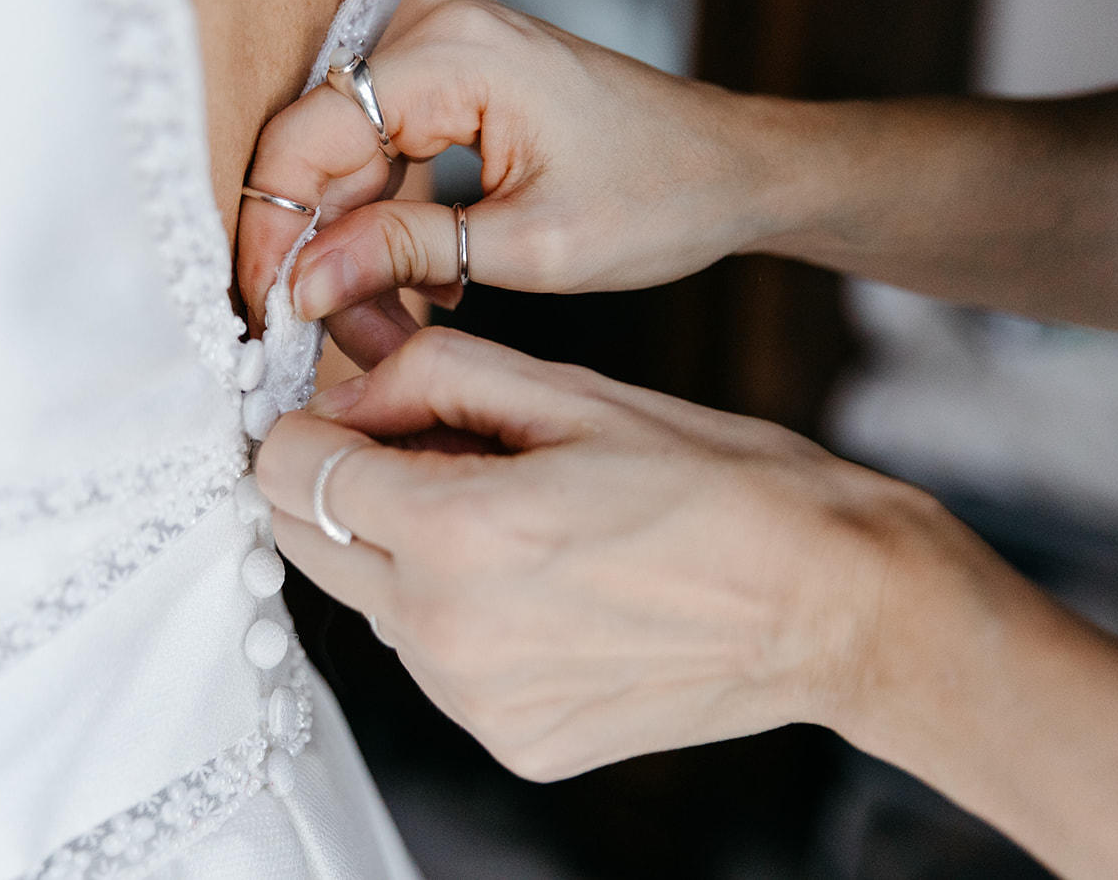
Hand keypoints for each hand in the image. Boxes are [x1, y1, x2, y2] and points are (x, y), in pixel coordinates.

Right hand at [237, 0, 788, 366]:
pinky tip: (426, 285)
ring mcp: (437, 43)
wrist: (732, 167)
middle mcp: (432, 25)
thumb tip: (301, 283)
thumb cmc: (661, 196)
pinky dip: (389, 224)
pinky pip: (381, 153)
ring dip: (358, 251)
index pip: (306, 138)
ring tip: (393, 331)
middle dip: (323, 257)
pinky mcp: (446, 74)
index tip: (266, 315)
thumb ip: (404, 253)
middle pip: (320, 151)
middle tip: (344, 345)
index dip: (275, 233)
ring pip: (346, 162)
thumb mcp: (530, 247)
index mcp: (453, 52)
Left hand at [254, 327, 920, 779]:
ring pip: (369, 603)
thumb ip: (428, 375)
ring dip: (399, 554)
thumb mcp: (571, 392)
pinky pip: (433, 665)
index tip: (336, 413)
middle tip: (419, 453)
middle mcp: (449, 633)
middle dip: (337, 486)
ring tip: (506, 523)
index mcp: (460, 531)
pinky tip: (538, 588)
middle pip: (304, 543)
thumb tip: (342, 394)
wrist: (830, 604)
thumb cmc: (721, 487)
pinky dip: (454, 619)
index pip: (287, 472)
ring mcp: (477, 701)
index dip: (302, 427)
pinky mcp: (512, 743)